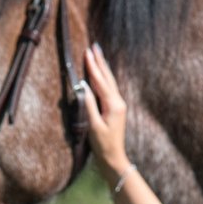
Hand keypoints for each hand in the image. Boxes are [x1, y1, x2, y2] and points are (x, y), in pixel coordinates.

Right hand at [83, 44, 133, 186]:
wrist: (114, 158)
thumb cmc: (103, 144)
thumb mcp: (94, 125)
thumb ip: (89, 104)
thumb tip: (83, 86)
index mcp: (113, 105)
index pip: (100, 81)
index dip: (93, 67)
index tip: (87, 52)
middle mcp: (118, 102)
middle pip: (107, 77)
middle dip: (100, 61)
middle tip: (94, 46)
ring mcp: (118, 104)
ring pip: (109, 81)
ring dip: (103, 67)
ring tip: (98, 54)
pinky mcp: (116, 108)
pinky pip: (109, 88)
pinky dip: (104, 78)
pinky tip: (102, 73)